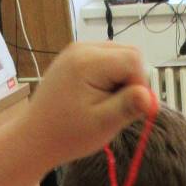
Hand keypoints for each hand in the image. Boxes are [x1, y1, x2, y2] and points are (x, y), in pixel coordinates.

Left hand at [24, 42, 156, 167]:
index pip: (134, 60)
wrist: (34, 137)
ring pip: (119, 55)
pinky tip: (96, 96)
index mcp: (88, 62)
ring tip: (104, 103)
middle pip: (128, 52)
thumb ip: (128, 107)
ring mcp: (76, 50)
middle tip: (114, 107)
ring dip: (121, 78)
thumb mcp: (102, 124)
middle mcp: (82, 48)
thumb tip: (151, 97)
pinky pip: (105, 59)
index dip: (138, 84)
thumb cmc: (68, 135)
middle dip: (131, 80)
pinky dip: (109, 76)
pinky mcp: (74, 57)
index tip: (125, 108)